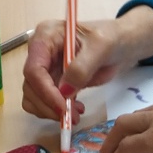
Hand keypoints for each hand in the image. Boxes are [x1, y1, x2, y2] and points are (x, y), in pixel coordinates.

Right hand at [20, 7, 152, 120]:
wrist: (122, 44)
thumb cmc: (112, 38)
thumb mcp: (101, 47)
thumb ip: (82, 67)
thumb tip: (64, 91)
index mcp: (46, 36)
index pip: (34, 69)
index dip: (45, 91)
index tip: (63, 107)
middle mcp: (40, 52)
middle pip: (31, 86)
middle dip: (49, 104)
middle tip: (71, 116)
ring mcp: (45, 68)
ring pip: (33, 97)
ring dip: (51, 110)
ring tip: (76, 113)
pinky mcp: (52, 81)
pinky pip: (44, 102)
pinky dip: (54, 110)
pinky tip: (75, 108)